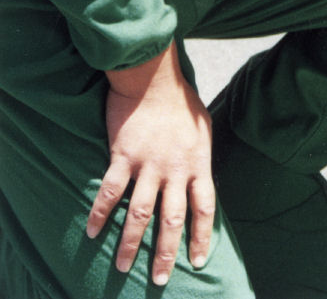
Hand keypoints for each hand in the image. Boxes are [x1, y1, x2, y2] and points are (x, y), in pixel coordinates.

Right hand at [86, 44, 214, 286]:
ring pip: (139, 214)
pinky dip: (100, 215)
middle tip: (157, 280)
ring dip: (129, 244)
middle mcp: (174, 170)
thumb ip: (199, 157)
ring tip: (121, 267)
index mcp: (197, 164)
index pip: (204, 209)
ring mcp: (148, 165)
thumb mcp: (202, 128)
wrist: (154, 77)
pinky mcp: (123, 157)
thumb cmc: (181, 101)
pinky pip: (110, 192)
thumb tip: (200, 178)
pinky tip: (92, 233)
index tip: (198, 262)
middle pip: (172, 221)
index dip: (201, 237)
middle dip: (164, 254)